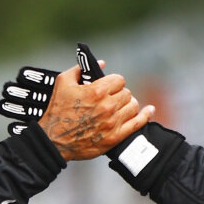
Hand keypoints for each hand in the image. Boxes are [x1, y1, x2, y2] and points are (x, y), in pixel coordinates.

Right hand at [37, 65, 153, 160]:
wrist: (54, 141)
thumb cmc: (56, 111)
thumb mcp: (63, 82)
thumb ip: (81, 69)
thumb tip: (101, 63)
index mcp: (97, 90)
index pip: (118, 79)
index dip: (113, 82)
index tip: (109, 86)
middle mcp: (108, 106)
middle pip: (126, 93)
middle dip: (119, 94)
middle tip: (111, 98)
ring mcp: (113, 122)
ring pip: (133, 106)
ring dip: (128, 104)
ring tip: (121, 107)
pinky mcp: (115, 137)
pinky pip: (138, 123)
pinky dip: (145, 115)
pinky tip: (149, 110)